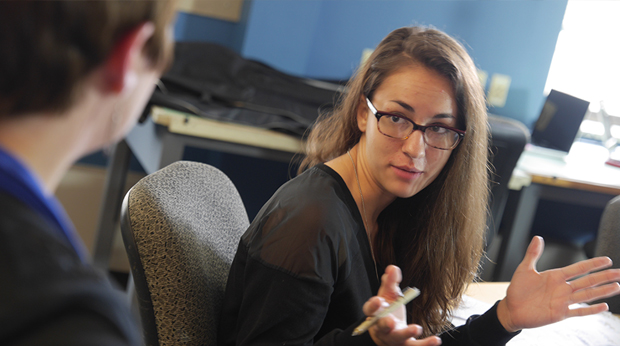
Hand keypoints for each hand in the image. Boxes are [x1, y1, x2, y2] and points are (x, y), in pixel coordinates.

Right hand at [362, 265, 441, 345]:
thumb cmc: (388, 310)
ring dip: (406, 334)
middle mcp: (382, 328)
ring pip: (398, 339)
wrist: (387, 334)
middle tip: (391, 321)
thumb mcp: (388, 294)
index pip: (370, 310)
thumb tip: (393, 268)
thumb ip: (390, 282)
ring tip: (416, 328)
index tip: (379, 300)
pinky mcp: (405, 345)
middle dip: (386, 324)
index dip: (373, 306)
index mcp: (375, 314)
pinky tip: (436, 340)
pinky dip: (426, 344)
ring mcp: (394, 339)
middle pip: (382, 327)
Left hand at [497, 236, 619, 331]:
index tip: (607, 260)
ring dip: (602, 291)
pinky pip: (579, 311)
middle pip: (588, 281)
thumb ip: (533, 254)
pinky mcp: (560, 314)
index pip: (578, 268)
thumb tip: (537, 237)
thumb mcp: (524, 269)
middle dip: (604, 277)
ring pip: (587, 295)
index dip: (593, 264)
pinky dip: (591, 309)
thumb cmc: (518, 290)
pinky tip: (604, 306)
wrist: (511, 308)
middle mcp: (563, 288)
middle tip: (619, 273)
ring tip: (617, 287)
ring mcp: (563, 301)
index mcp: (556, 276)